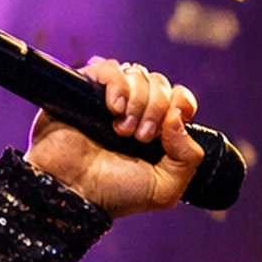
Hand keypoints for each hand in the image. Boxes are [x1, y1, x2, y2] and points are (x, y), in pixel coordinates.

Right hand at [27, 58, 201, 215]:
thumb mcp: (165, 188)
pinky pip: (109, 68)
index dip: (182, 102)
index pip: (179, 97)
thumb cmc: (114, 193)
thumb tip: (178, 116)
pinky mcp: (85, 89)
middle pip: (160, 84)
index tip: (174, 121)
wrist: (74, 192)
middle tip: (140, 137)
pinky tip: (112, 109)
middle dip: (157, 109)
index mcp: (157, 130)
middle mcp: (135, 111)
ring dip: (137, 102)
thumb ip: (188, 157)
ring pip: (138, 74)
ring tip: (121, 131)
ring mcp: (110, 99)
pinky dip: (117, 85)